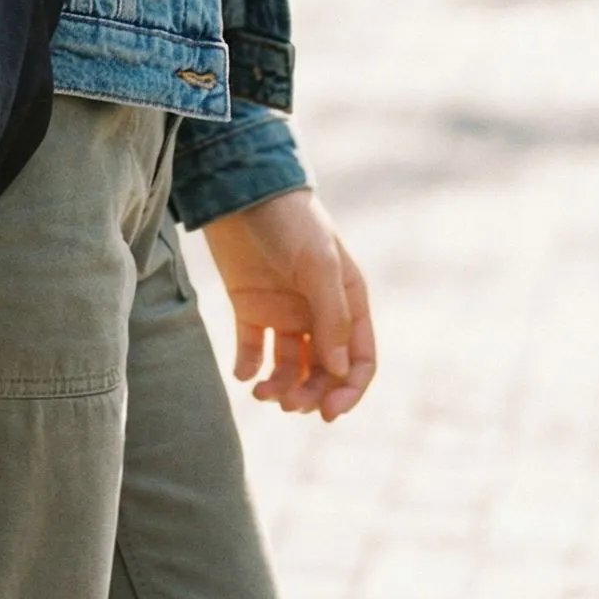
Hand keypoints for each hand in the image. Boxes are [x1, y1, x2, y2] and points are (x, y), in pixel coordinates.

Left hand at [201, 188, 374, 420]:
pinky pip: (254, 349)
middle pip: (324, 370)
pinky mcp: (250, 306)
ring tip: (263, 392)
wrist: (238, 186)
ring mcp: (284, 310)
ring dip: (282, 387)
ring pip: (290, 366)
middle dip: (311, 394)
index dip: (349, 390)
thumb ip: (331, 317)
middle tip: (290, 404)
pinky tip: (244, 373)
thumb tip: (338, 371)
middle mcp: (318, 310)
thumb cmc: (289, 220)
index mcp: (347, 300)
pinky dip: (250, 367)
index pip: (359, 359)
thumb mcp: (318, 263)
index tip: (329, 412)